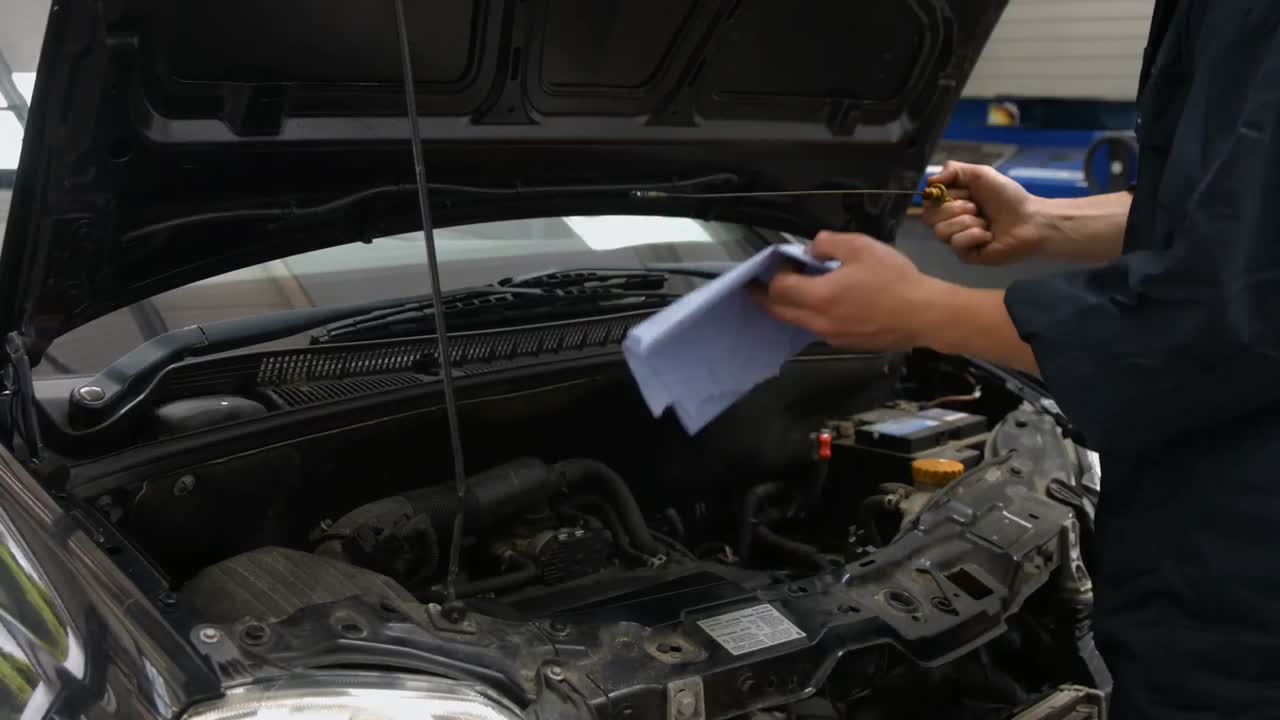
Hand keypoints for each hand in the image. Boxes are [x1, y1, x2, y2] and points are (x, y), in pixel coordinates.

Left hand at [754, 232, 940, 351]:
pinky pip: (817, 328)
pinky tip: (824, 302)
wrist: (926, 315)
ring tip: (793, 289)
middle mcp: (819, 322)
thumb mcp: (861, 247)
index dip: (775, 272)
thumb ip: (828, 243)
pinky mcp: (845, 343)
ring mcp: (832, 336)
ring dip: (789, 306)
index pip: (778, 288)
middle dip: (765, 296)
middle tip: (756, 285)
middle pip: (779, 311)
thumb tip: (811, 250)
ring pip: (797, 322)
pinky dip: (810, 315)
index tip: (785, 261)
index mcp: (819, 297)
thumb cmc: (895, 279)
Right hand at [922, 161, 1044, 264]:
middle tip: (976, 207)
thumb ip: (952, 170)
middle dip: (954, 208)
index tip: (959, 191)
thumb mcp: (980, 173)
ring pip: (941, 231)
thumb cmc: (1007, 197)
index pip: (927, 202)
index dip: (939, 197)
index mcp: (951, 203)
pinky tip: (988, 235)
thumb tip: (929, 181)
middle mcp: (950, 222)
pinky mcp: (965, 255)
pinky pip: (956, 244)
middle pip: (929, 218)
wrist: (1030, 219)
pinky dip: (974, 235)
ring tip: (985, 221)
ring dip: (966, 222)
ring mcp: (956, 240)